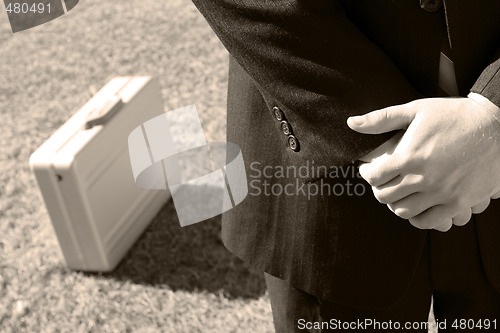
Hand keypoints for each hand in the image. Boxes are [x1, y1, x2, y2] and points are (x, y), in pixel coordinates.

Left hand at [348, 93, 499, 231]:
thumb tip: (351, 123)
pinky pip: (428, 221)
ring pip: (403, 211)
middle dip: (378, 188)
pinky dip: (417, 217)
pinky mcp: (459, 203)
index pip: (374, 177)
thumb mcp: (417, 110)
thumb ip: (381, 119)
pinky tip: (416, 205)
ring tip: (398, 192)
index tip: (369, 169)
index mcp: (410, 156)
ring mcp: (442, 193)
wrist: (499, 128)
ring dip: (396, 203)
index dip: (366, 173)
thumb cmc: (454, 116)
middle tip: (382, 181)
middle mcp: (424, 179)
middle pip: (384, 196)